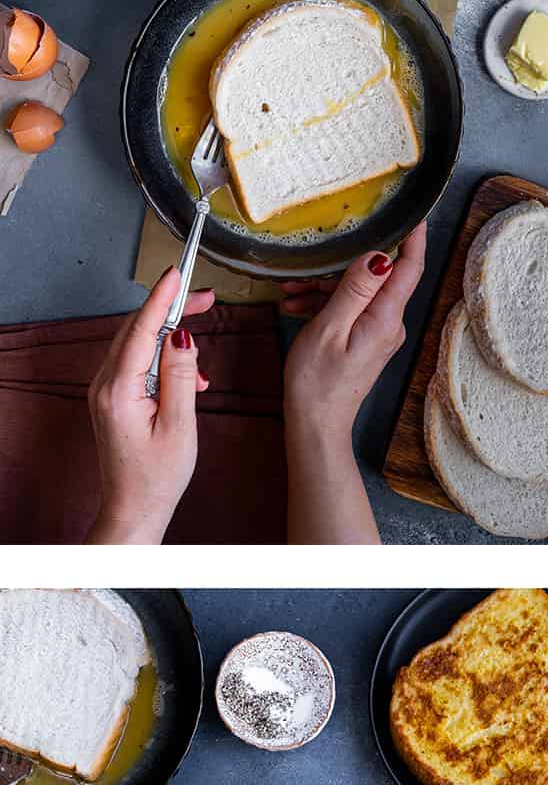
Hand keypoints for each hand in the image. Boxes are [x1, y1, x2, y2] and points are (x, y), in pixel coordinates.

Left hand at [86, 268, 213, 544]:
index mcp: (119, 391)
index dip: (162, 299)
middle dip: (170, 308)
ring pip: (137, 343)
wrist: (134, 509)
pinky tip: (190, 375)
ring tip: (203, 333)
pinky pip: (136, 363)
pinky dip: (162, 358)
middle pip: (137, 330)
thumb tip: (183, 337)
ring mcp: (106, 391)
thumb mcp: (180, 426)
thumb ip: (181, 377)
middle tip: (205, 297)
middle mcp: (105, 385)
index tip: (177, 275)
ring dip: (169, 333)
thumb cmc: (157, 478)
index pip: (142, 330)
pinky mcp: (113, 398)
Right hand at [280, 227, 425, 544]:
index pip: (409, 268)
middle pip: (378, 276)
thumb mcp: (330, 328)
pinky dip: (326, 303)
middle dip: (343, 265)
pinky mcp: (367, 341)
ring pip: (358, 293)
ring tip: (291, 292)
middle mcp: (390, 324)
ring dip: (325, 286)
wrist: (315, 424)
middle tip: (307, 268)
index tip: (414, 212)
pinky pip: (351, 310)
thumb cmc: (317, 382)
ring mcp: (379, 333)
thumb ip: (354, 289)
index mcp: (386, 318)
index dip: (413, 237)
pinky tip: (298, 306)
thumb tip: (379, 256)